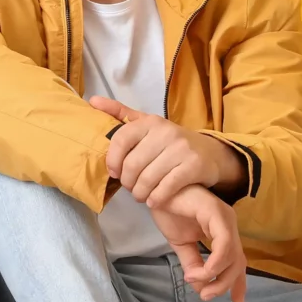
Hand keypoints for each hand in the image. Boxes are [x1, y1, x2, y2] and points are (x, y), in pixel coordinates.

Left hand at [90, 97, 243, 203]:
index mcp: (150, 122)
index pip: (121, 140)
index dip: (112, 160)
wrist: (210, 153)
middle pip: (133, 164)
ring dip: (140, 193)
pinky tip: (154, 200)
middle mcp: (166, 132)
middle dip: (128, 182)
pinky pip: (167, 187)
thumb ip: (120, 113)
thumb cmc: (170, 142)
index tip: (114, 173)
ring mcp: (181, 149)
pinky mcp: (194, 166)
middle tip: (130, 188)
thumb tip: (92, 101)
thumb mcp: (147, 124)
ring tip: (141, 195)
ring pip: (148, 178)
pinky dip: (157, 198)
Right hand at [147, 185, 246, 301]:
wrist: (155, 189)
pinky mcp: (217, 213)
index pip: (237, 261)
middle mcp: (228, 225)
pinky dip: (215, 262)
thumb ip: (192, 263)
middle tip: (206, 296)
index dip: (239, 283)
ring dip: (216, 276)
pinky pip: (224, 244)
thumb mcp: (181, 244)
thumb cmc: (169, 210)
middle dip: (224, 284)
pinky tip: (201, 272)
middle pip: (237, 262)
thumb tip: (199, 285)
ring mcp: (225, 218)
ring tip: (195, 282)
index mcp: (222, 232)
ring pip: (233, 256)